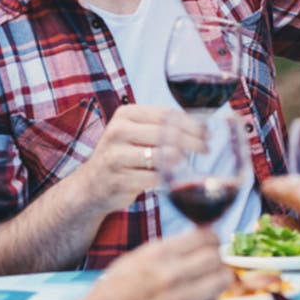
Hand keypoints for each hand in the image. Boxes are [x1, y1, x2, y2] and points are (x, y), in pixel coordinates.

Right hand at [75, 106, 208, 213]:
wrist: (91, 185)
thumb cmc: (122, 154)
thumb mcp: (134, 132)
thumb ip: (160, 125)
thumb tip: (201, 125)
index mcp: (125, 115)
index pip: (166, 114)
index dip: (191, 123)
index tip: (207, 131)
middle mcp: (118, 132)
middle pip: (166, 133)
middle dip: (192, 141)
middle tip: (206, 147)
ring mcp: (117, 157)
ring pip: (162, 156)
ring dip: (181, 159)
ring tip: (191, 161)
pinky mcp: (120, 181)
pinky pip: (154, 178)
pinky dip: (168, 178)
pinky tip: (175, 177)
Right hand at [78, 228, 229, 299]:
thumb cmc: (110, 295)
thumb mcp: (134, 259)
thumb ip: (166, 249)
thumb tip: (197, 239)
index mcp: (157, 254)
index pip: (205, 237)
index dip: (212, 239)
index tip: (211, 244)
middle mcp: (172, 275)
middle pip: (217, 258)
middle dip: (216, 259)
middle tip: (210, 266)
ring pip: (222, 282)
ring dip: (216, 282)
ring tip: (206, 286)